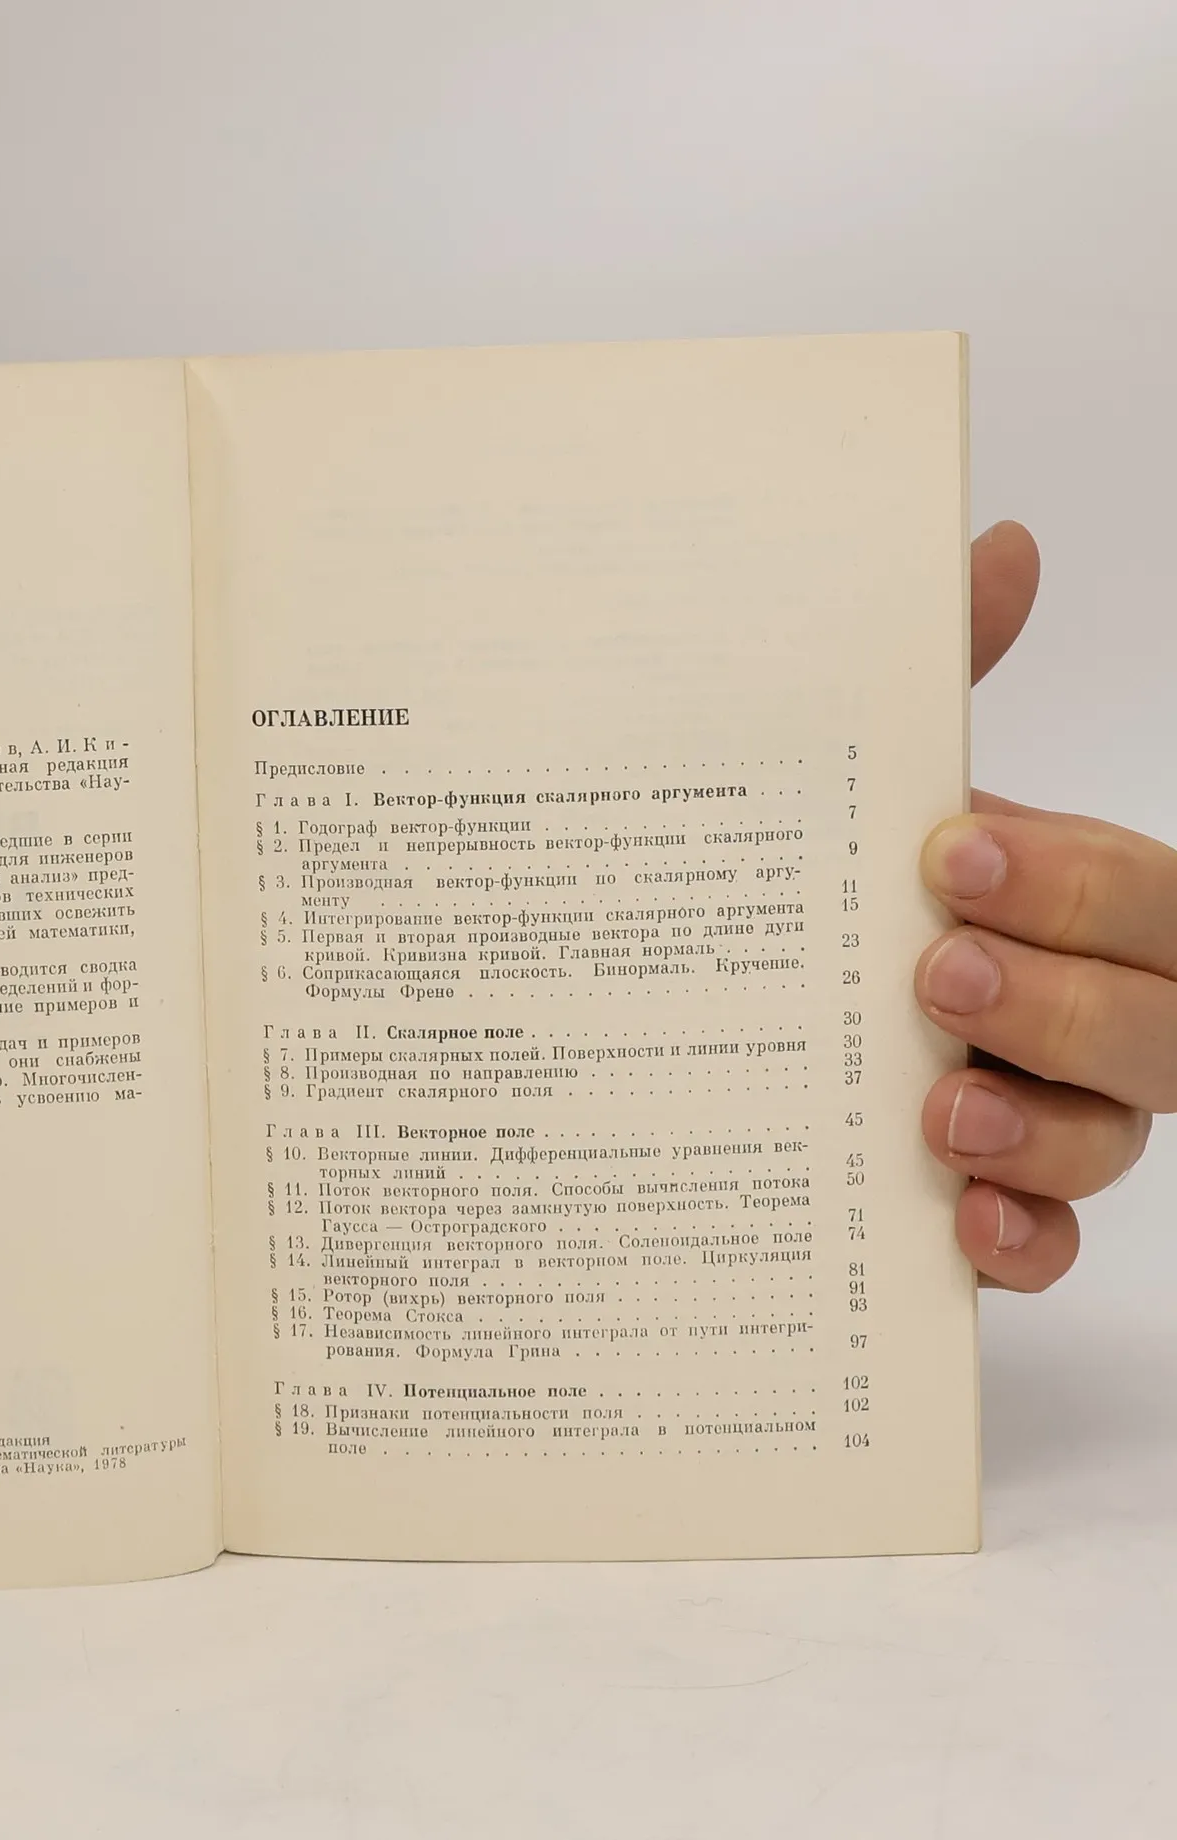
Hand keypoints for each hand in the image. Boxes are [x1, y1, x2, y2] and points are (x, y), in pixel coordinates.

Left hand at [917, 521, 1169, 1289]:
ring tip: (938, 1108)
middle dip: (1063, 998)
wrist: (755, 1010)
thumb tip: (997, 544)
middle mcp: (1097, 1014)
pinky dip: (1020, 1240)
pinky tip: (965, 1225)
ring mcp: (1058, 1116)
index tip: (952, 853)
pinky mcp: (1000, 1203)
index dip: (1075, 883)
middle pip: (1164, 1026)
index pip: (1148, 900)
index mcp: (1085, 907)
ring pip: (1117, 1139)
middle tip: (935, 973)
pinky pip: (1052, 1243)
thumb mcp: (881, 788)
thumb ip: (945, 680)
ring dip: (1042, 1128)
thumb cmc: (859, 891)